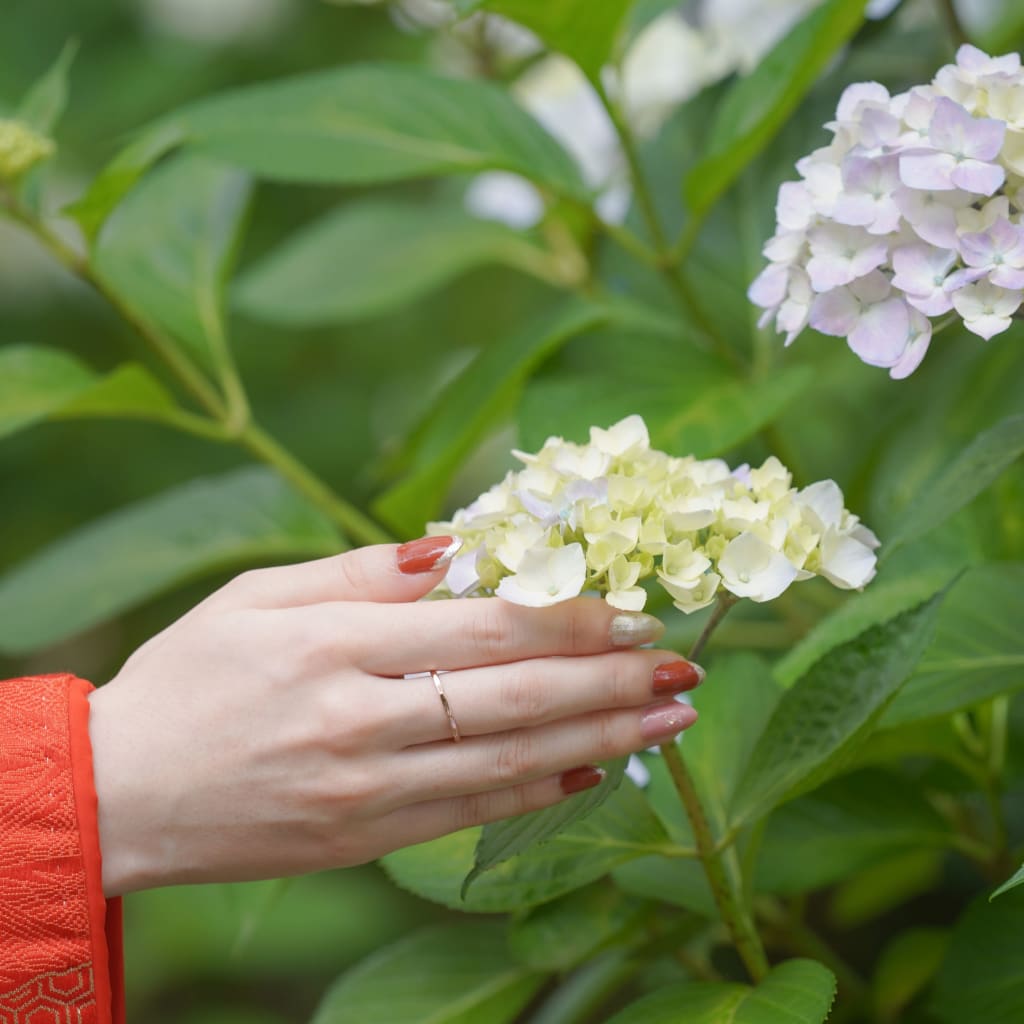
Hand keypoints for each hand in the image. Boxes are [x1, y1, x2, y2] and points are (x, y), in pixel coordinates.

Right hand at [88, 537, 703, 895]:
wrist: (120, 792)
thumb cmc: (189, 677)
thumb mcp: (259, 597)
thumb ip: (360, 572)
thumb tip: (454, 548)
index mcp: (332, 645)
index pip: (483, 630)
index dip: (570, 620)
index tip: (635, 610)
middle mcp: (358, 721)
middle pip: (514, 698)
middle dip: (611, 681)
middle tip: (684, 664)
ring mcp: (366, 791)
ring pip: (510, 764)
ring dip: (601, 738)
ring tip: (670, 718)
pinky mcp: (364, 840)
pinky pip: (472, 814)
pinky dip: (541, 793)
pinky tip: (597, 771)